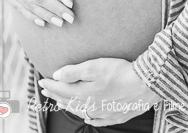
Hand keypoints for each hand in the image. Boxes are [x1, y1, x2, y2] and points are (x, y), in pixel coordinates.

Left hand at [37, 58, 160, 125]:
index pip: (61, 90)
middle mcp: (91, 106)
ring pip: (81, 111)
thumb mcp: (94, 66)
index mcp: (84, 93)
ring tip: (61, 101)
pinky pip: (98, 120)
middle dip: (56, 95)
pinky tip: (88, 117)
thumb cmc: (120, 72)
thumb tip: (56, 76)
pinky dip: (89, 118)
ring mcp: (104, 113)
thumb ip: (73, 72)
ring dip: (69, 106)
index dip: (50, 85)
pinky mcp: (116, 116)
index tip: (41, 80)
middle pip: (69, 101)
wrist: (146, 84)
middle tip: (46, 90)